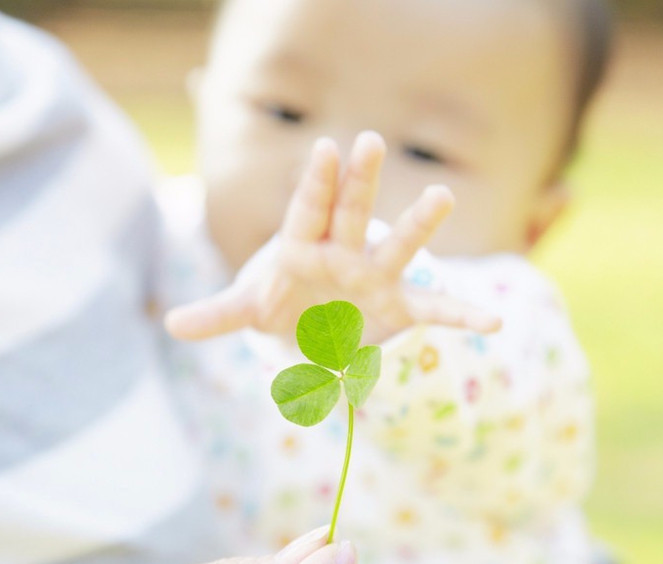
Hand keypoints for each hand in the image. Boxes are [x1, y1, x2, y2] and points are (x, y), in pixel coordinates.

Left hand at [165, 131, 500, 344]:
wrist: (315, 318)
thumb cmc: (281, 300)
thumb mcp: (249, 307)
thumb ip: (218, 314)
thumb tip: (169, 324)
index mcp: (303, 245)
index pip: (307, 211)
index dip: (315, 184)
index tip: (323, 148)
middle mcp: (344, 250)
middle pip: (352, 210)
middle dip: (359, 180)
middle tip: (368, 141)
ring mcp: (375, 274)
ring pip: (398, 245)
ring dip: (417, 224)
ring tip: (442, 196)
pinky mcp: (399, 303)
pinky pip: (435, 309)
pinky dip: (463, 314)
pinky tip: (493, 320)